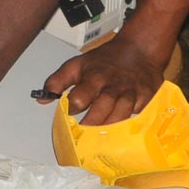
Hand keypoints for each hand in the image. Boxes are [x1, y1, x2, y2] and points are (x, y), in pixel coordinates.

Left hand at [41, 32, 168, 126]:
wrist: (139, 48)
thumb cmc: (105, 60)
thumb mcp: (78, 64)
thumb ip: (58, 81)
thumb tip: (42, 99)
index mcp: (93, 78)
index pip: (80, 97)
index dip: (72, 109)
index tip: (67, 118)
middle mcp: (112, 86)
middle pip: (102, 107)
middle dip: (92, 123)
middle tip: (83, 137)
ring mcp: (131, 93)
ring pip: (122, 113)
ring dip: (111, 126)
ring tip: (102, 140)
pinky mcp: (146, 98)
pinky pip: (140, 115)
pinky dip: (133, 125)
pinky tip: (125, 135)